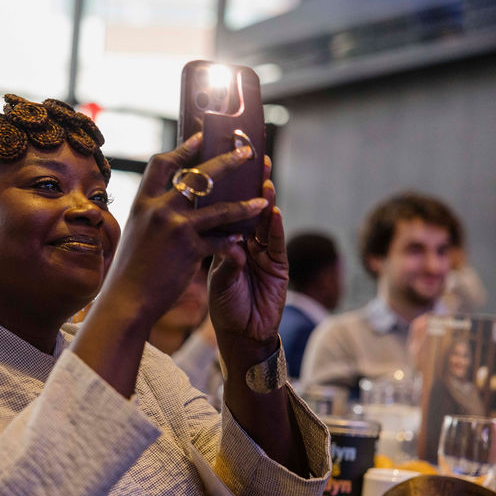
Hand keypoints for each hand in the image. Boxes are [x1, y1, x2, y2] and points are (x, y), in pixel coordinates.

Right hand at [72, 133, 266, 397]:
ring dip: (244, 202)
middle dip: (226, 161)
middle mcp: (158, 210)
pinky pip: (221, 240)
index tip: (201, 136)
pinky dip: (235, 239)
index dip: (184, 147)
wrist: (126, 300)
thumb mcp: (135, 233)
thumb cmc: (129, 272)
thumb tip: (167, 201)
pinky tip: (246, 238)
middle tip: (247, 151)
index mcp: (142, 202)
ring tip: (263, 197)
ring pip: (219, 207)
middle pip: (197, 175)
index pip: (163, 164)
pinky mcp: (190, 250)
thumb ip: (151, 215)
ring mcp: (175, 228)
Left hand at [207, 155, 287, 348]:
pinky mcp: (278, 265)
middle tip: (252, 160)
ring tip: (263, 182)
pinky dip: (274, 228)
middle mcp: (244, 242)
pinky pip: (275, 243)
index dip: (226, 190)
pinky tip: (272, 213)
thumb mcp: (217, 281)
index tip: (222, 165)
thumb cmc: (224, 307)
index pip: (225, 210)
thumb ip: (224, 260)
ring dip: (263, 202)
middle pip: (247, 208)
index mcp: (225, 242)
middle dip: (250, 185)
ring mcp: (263, 252)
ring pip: (262, 221)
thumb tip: (230, 241)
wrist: (242, 335)